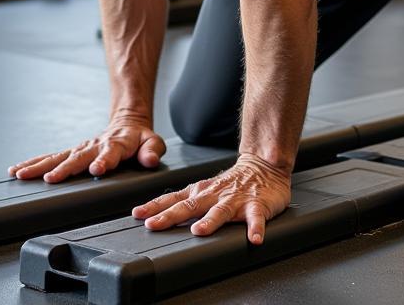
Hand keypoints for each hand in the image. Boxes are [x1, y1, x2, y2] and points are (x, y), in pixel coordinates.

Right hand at [8, 114, 165, 182]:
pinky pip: (51, 157)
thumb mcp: (153, 142)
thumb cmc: (139, 138)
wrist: (127, 123)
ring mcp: (81, 149)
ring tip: (21, 175)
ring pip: (58, 157)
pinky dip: (33, 163)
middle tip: (51, 179)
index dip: (104, 161)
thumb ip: (153, 150)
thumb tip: (151, 159)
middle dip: (65, 168)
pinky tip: (17, 171)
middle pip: (78, 157)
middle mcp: (95, 146)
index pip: (110, 153)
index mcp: (116, 144)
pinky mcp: (71, 152)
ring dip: (40, 166)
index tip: (96, 170)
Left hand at [131, 153, 291, 244]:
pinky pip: (256, 218)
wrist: (265, 164)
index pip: (173, 199)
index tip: (138, 214)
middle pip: (190, 206)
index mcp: (201, 191)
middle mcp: (215, 195)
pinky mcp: (257, 206)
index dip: (155, 207)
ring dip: (210, 221)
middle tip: (154, 225)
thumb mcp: (205, 189)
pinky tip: (254, 238)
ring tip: (200, 231)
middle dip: (170, 216)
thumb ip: (186, 202)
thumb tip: (158, 216)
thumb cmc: (233, 182)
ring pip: (221, 211)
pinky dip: (255, 228)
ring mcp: (236, 200)